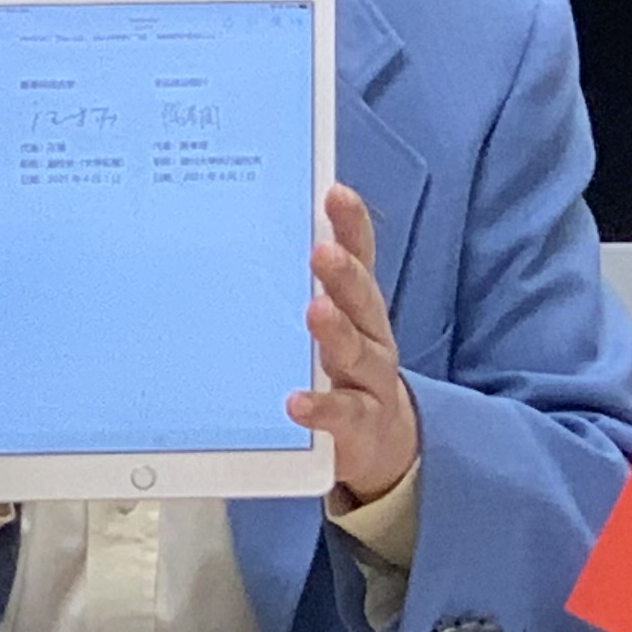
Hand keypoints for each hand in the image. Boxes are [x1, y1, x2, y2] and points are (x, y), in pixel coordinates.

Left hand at [291, 182, 418, 503]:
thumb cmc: (338, 367)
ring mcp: (370, 381)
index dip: (351, 225)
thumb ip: (299, 284)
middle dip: (344, 273)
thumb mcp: (326, 323)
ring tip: (316, 312)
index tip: (336, 193)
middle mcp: (371, 335)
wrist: (378, 438)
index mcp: (356, 305)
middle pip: (362, 299)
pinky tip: (296, 402)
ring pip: (358, 352)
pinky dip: (321, 406)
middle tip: (321, 252)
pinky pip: (344, 413)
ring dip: (337, 332)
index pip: (358, 257)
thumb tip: (253, 228)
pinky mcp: (362, 424)